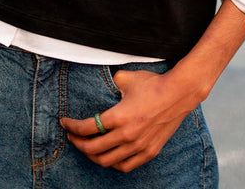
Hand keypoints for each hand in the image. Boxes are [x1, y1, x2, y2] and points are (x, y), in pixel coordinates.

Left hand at [60, 68, 200, 172]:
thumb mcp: (127, 78)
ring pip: (107, 161)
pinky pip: (125, 166)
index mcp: (119, 116)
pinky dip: (113, 163)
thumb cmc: (154, 84)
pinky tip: (108, 155)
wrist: (179, 94)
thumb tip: (103, 80)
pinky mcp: (149, 152)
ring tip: (88, 147)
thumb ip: (111, 81)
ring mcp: (139, 146)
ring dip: (93, 156)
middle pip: (93, 149)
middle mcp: (127, 135)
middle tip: (72, 136)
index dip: (72, 127)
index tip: (65, 123)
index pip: (88, 128)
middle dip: (78, 143)